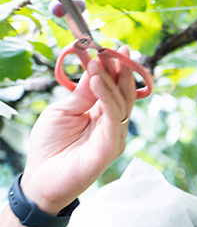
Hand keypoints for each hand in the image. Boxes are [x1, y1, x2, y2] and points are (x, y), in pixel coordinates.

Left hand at [20, 46, 136, 213]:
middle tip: (115, 50)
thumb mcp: (63, 111)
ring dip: (111, 81)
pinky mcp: (110, 148)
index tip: (110, 49)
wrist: (42, 178)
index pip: (114, 88)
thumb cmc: (50, 146)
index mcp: (101, 115)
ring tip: (99, 62)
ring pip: (121, 104)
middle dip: (120, 71)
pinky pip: (113, 119)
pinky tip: (97, 82)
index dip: (114, 69)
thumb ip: (81, 94)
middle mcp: (112, 125)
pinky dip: (107, 99)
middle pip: (123, 94)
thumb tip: (94, 70)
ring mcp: (114, 136)